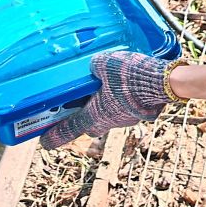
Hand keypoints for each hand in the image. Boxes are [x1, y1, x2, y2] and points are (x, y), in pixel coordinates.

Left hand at [40, 51, 179, 147]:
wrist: (161, 84)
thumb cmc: (129, 77)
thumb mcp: (105, 64)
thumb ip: (94, 66)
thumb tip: (93, 66)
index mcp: (95, 115)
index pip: (69, 129)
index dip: (55, 136)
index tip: (44, 142)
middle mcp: (108, 121)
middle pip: (88, 123)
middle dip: (80, 115)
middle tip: (75, 102)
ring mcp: (125, 119)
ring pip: (107, 114)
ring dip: (102, 104)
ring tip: (103, 86)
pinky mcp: (138, 112)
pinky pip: (123, 107)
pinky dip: (118, 98)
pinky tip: (122, 84)